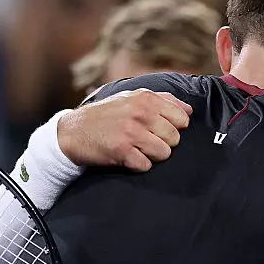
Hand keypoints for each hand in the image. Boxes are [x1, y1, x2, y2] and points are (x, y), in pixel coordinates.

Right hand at [58, 89, 192, 170]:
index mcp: (146, 98)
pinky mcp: (122, 151)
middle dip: (163, 143)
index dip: (174, 128)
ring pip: (164, 153)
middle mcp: (141, 113)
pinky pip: (146, 165)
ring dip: (152, 155)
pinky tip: (128, 157)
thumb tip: (189, 110)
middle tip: (146, 141)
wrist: (73, 131)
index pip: (182, 119)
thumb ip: (163, 100)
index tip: (160, 130)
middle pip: (175, 138)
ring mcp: (131, 132)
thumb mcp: (132, 98)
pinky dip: (138, 165)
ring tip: (137, 149)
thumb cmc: (107, 114)